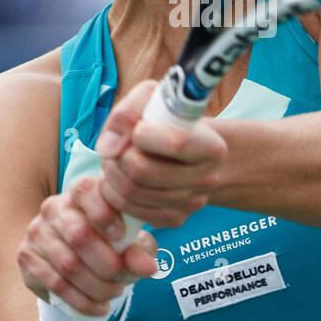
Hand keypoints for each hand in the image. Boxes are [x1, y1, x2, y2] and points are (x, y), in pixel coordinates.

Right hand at [18, 177, 158, 316]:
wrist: (77, 264)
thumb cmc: (110, 245)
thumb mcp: (131, 245)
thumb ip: (141, 251)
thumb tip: (147, 267)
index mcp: (81, 192)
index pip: (86, 191)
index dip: (104, 214)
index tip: (122, 236)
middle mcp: (54, 207)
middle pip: (79, 235)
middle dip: (107, 264)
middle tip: (122, 280)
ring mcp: (37, 231)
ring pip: (68, 265)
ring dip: (97, 287)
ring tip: (114, 293)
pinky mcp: (26, 256)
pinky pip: (56, 284)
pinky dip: (83, 301)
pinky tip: (100, 307)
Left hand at [93, 79, 226, 229]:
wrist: (187, 153)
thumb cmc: (167, 122)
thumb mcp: (153, 100)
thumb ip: (128, 113)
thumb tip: (108, 148)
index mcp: (212, 147)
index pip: (175, 144)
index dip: (143, 134)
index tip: (137, 128)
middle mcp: (207, 179)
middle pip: (142, 171)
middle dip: (118, 156)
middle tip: (117, 146)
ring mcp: (192, 203)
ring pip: (131, 192)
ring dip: (111, 173)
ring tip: (116, 159)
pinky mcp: (174, 219)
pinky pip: (129, 209)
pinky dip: (114, 192)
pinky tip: (120, 177)